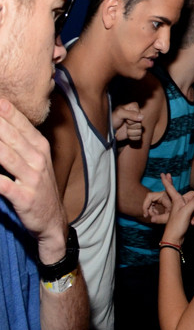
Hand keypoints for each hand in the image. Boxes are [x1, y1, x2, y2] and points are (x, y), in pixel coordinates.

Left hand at [0, 98, 68, 262]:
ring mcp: (31, 178)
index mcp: (40, 147)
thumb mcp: (36, 160)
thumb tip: (2, 115)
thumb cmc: (38, 188)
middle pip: (8, 133)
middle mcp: (37, 159)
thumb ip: (19, 139)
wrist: (52, 222)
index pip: (17, 121)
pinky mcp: (23, 197)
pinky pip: (0, 183)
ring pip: (3, 154)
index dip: (2, 107)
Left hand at [112, 102, 142, 142]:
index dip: (132, 117)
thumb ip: (130, 114)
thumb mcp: (119, 114)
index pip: (139, 112)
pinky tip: (126, 134)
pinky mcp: (135, 133)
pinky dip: (131, 137)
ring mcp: (136, 125)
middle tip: (124, 123)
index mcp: (132, 108)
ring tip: (124, 128)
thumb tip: (142, 117)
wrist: (108, 132)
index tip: (125, 117)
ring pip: (140, 131)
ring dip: (130, 131)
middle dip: (131, 125)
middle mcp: (136, 116)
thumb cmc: (111, 120)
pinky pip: (138, 137)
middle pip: (140, 123)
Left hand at [144, 172, 193, 242]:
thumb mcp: (186, 211)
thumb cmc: (177, 225)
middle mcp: (179, 204)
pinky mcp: (185, 216)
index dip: (166, 181)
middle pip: (191, 197)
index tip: (163, 174)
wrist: (174, 238)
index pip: (170, 188)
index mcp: (177, 200)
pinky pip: (193, 213)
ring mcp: (182, 210)